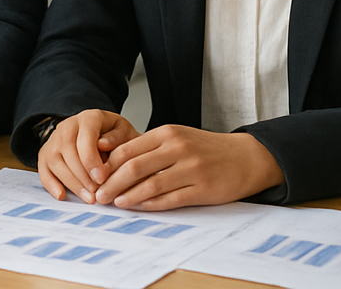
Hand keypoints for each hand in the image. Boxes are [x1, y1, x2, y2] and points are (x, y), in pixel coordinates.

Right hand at [37, 109, 139, 203]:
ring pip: (54, 161)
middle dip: (82, 176)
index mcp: (88, 118)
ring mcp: (54, 140)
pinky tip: (62, 195)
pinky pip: (42, 170)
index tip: (102, 178)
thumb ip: (118, 137)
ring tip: (89, 198)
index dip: (91, 160)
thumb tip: (102, 145)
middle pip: (67, 150)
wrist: (102, 133)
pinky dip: (51, 184)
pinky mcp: (46, 154)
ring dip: (71, 183)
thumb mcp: (125, 132)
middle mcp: (67, 126)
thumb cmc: (115, 136)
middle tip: (97, 193)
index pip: (84, 138)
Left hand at [91, 125, 283, 209]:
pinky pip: (171, 198)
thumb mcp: (176, 137)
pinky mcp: (203, 188)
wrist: (246, 157)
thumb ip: (149, 147)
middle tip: (98, 195)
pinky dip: (151, 204)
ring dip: (128, 196)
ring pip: (150, 184)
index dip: (108, 166)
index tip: (94, 177)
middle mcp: (177, 148)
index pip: (128, 149)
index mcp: (167, 133)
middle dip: (111, 183)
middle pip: (134, 167)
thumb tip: (113, 159)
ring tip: (114, 203)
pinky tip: (139, 207)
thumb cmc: (206, 148)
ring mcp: (191, 168)